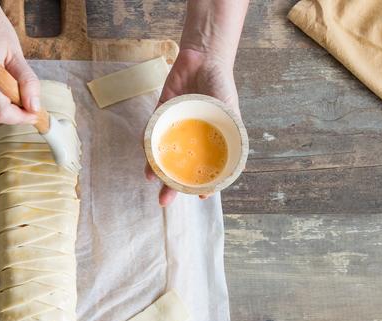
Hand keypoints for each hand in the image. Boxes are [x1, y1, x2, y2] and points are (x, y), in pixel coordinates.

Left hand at [146, 48, 240, 205]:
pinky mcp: (160, 115)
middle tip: (164, 202)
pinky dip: (147, 143)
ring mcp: (174, 127)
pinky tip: (145, 153)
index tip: (202, 197)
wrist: (202, 57)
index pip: (206, 168)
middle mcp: (191, 138)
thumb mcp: (229, 108)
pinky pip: (151, 132)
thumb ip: (231, 130)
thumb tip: (236, 159)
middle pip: (180, 167)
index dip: (203, 184)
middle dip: (172, 185)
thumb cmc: (220, 84)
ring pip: (162, 153)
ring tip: (151, 180)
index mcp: (210, 140)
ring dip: (155, 168)